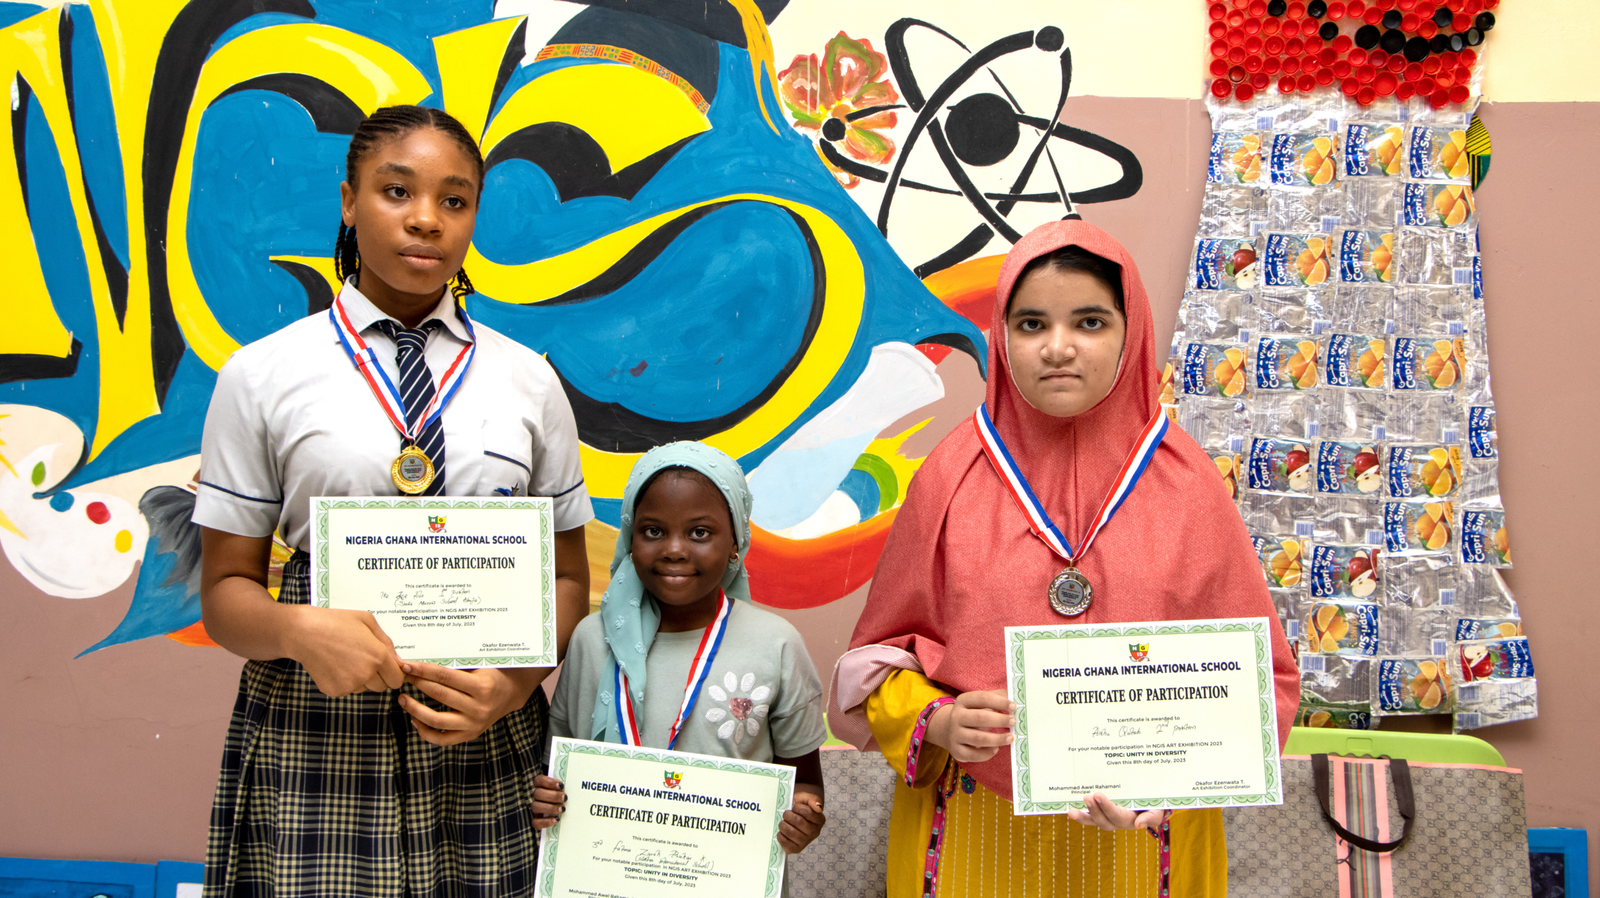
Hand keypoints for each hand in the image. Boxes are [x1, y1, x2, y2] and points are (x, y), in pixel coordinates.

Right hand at [289, 607, 403, 697]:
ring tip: (347, 659)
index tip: (387, 668)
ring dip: (361, 679)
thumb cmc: (336, 622)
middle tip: (364, 660)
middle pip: (382, 687)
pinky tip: (336, 665)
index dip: (394, 673)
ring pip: (365, 688)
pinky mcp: (335, 691)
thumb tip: (398, 661)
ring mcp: (350, 684)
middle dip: (378, 676)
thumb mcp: (367, 622)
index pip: (397, 679)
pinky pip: (348, 690)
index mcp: (378, 656)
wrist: (304, 632)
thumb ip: (387, 642)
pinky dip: (345, 681)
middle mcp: (366, 674)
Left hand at [398, 663, 536, 745]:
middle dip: (417, 683)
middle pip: (439, 694)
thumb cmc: (493, 674)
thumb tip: (424, 661)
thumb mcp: (481, 665)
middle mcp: (478, 707)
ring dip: (415, 709)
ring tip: (402, 699)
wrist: (511, 693)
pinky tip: (415, 720)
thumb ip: (456, 665)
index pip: (445, 676)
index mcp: (482, 686)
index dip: (423, 670)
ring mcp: (473, 724)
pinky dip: (425, 732)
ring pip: (436, 720)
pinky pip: (442, 739)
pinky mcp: (469, 735)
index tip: (407, 665)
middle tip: (403, 675)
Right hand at [531, 774, 566, 829]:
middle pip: (537, 793)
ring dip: (550, 808)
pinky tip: (557, 819)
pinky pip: (535, 822)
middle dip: (552, 796)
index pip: (538, 780)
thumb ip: (569, 784)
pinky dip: (545, 822)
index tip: (561, 785)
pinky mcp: (537, 821)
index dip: (548, 782)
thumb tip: (579, 779)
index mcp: (542, 786)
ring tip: (563, 809)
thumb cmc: (569, 796)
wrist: (569, 811)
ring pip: (535, 807)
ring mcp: (537, 809)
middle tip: (565, 798)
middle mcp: (537, 796)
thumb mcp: (569, 788)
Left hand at [777, 790, 824, 853]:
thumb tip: (818, 807)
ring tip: (783, 822)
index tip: (795, 807)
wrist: (792, 815)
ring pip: (791, 832)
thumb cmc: (799, 807)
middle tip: (786, 814)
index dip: (798, 808)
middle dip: (788, 815)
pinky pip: (786, 844)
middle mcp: (815, 832)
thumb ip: (813, 799)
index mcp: (820, 820)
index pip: (808, 812)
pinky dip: (780, 836)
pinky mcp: (797, 849)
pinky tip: (782, 832)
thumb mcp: (805, 798)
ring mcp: (806, 842)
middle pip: (798, 822)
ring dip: (783, 825)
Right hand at [926, 689, 1013, 762]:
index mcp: (963, 701)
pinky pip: (973, 755)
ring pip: (977, 738)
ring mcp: (955, 734)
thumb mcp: (980, 703)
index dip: (999, 702)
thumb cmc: (972, 714)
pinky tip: (996, 749)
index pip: (982, 698)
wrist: (949, 730)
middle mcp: (956, 717)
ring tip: (1010, 738)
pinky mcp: (956, 750)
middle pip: (979, 718)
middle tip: (1013, 722)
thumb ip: (996, 697)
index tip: (1013, 706)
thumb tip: (1014, 696)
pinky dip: (986, 753)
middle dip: (999, 720)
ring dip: (997, 739)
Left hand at [1066, 792, 1165, 831]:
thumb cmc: (1154, 804)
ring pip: (1094, 821)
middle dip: (1094, 810)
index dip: (1107, 807)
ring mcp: (1107, 819)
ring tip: (1071, 811)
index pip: (1117, 816)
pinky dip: (1080, 816)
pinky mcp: (1100, 814)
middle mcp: (1117, 822)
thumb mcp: (1157, 810)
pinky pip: (1089, 817)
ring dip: (1083, 817)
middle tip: (1087, 796)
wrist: (1151, 799)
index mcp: (1131, 820)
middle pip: (1104, 820)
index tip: (1098, 795)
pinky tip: (1069, 810)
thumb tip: (1139, 825)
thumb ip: (1151, 818)